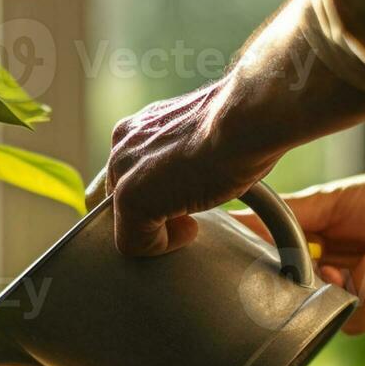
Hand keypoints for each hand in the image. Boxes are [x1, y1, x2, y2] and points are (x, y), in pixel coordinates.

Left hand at [106, 80, 284, 256]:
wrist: (248, 119)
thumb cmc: (243, 126)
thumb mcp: (204, 140)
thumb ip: (183, 157)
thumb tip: (192, 180)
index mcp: (139, 129)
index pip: (126, 176)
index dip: (154, 197)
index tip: (185, 199)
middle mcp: (123, 146)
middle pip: (116, 201)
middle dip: (149, 215)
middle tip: (187, 214)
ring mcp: (122, 172)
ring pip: (124, 223)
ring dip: (156, 230)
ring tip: (192, 218)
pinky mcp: (130, 198)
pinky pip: (133, 243)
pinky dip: (163, 245)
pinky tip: (192, 226)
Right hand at [234, 168, 364, 334]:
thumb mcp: (327, 201)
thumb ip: (283, 215)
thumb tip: (233, 218)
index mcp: (299, 243)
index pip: (262, 264)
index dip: (254, 270)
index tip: (249, 264)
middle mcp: (315, 272)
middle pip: (283, 299)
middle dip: (294, 289)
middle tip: (309, 269)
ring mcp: (342, 294)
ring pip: (317, 316)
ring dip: (342, 288)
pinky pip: (353, 320)